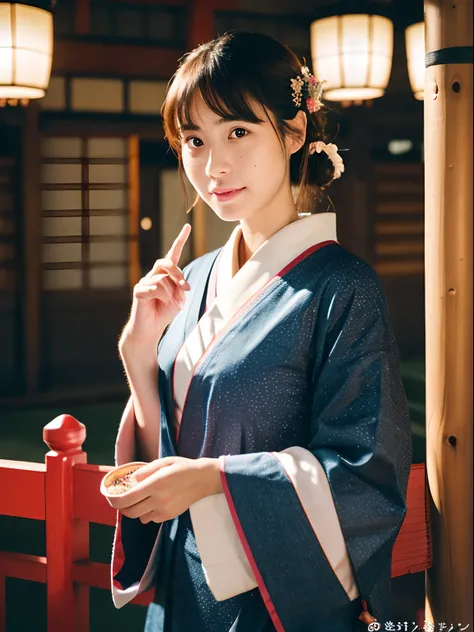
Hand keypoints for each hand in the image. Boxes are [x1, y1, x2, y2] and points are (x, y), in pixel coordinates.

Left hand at [115, 456, 222, 523]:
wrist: (203, 480)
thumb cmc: (182, 467)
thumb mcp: (164, 462)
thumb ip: (145, 470)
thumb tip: (132, 479)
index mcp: (155, 484)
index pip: (127, 499)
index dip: (114, 501)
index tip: (110, 496)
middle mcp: (158, 500)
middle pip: (130, 512)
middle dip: (122, 507)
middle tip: (122, 499)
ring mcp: (164, 510)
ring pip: (139, 517)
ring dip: (135, 510)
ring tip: (139, 500)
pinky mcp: (169, 516)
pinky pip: (151, 519)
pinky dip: (147, 513)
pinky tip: (152, 503)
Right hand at [121, 224, 191, 347]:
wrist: (150, 329)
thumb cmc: (165, 312)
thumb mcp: (178, 299)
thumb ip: (179, 288)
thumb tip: (177, 284)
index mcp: (165, 274)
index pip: (172, 254)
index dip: (180, 240)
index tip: (187, 226)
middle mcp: (154, 275)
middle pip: (166, 263)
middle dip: (178, 275)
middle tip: (186, 289)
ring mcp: (144, 281)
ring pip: (163, 280)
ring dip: (173, 294)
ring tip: (174, 305)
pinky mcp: (138, 290)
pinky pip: (155, 289)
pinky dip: (163, 297)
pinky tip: (159, 304)